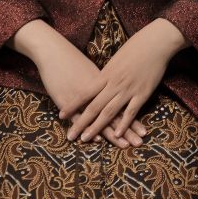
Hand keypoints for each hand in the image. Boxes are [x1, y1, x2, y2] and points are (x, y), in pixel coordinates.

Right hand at [13, 22, 147, 147]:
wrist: (54, 51)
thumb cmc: (72, 60)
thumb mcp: (90, 70)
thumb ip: (103, 81)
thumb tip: (112, 90)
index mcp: (107, 83)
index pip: (122, 104)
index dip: (132, 119)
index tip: (143, 131)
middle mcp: (99, 91)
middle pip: (116, 113)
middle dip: (128, 130)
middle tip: (140, 144)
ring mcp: (86, 97)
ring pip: (103, 117)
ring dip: (113, 134)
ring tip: (125, 146)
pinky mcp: (70, 100)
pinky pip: (85, 118)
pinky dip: (94, 129)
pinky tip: (99, 139)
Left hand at [61, 18, 186, 143]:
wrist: (154, 43)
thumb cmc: (134, 48)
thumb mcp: (115, 61)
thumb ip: (107, 75)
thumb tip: (98, 84)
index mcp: (105, 74)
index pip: (84, 93)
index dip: (72, 105)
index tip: (61, 114)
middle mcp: (114, 84)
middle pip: (94, 106)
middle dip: (81, 122)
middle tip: (71, 135)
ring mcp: (128, 90)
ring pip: (109, 112)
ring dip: (97, 127)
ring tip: (86, 139)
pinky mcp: (142, 94)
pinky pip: (131, 112)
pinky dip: (124, 124)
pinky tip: (118, 135)